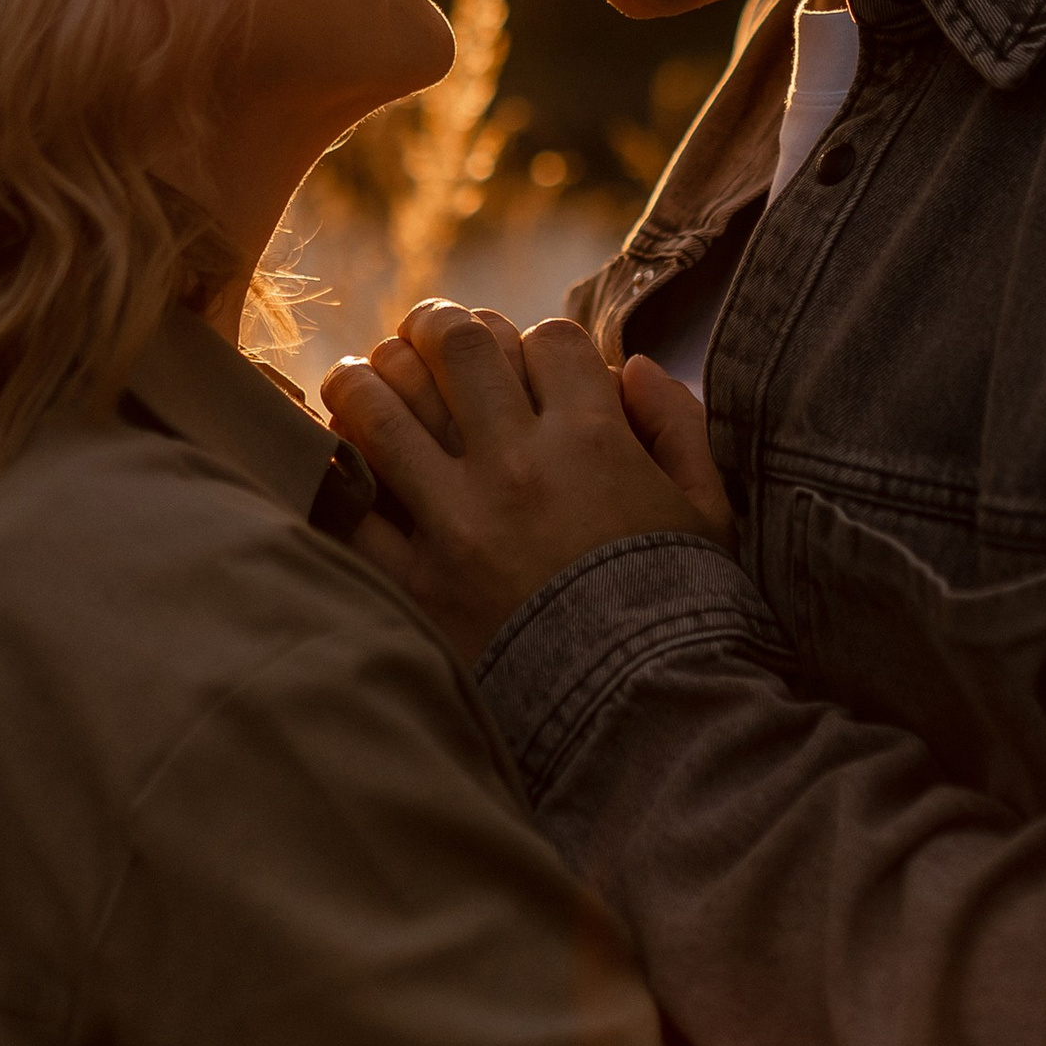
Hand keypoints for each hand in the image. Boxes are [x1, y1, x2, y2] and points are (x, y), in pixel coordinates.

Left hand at [323, 302, 733, 656]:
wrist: (640, 720)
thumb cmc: (681, 613)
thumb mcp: (708, 515)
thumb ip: (679, 427)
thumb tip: (634, 367)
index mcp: (596, 441)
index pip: (549, 338)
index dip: (536, 338)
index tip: (527, 361)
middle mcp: (519, 467)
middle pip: (458, 346)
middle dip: (439, 325)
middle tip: (425, 333)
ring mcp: (457, 522)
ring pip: (381, 407)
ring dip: (367, 377)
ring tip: (362, 376)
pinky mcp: (413, 583)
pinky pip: (352, 503)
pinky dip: (337, 469)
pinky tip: (339, 453)